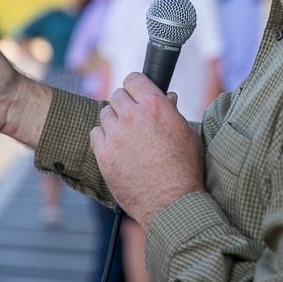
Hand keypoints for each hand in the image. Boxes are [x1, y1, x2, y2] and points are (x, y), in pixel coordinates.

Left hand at [89, 72, 204, 227]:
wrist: (171, 202)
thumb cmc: (185, 169)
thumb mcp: (187, 134)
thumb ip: (173, 112)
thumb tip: (167, 98)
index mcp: (156, 106)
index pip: (134, 79)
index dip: (135, 85)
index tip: (135, 92)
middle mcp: (133, 116)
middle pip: (117, 95)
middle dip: (125, 103)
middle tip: (132, 117)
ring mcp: (116, 135)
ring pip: (104, 113)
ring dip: (113, 120)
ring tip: (125, 134)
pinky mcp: (104, 154)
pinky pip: (95, 134)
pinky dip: (103, 137)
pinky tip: (115, 146)